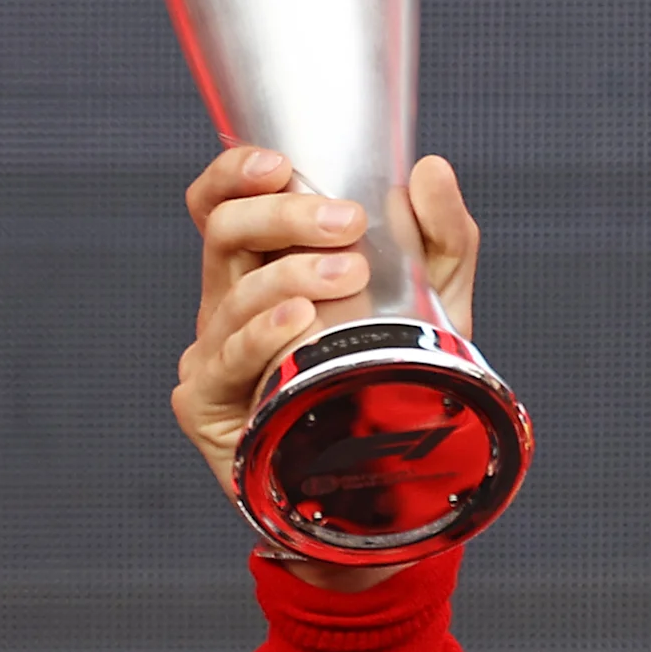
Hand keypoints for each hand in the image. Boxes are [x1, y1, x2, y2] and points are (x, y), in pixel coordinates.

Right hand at [174, 147, 480, 586]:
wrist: (392, 487)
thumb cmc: (397, 385)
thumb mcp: (437, 305)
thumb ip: (442, 238)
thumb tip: (430, 170)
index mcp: (265, 269)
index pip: (224, 205)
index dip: (235, 175)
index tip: (279, 164)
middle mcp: (228, 305)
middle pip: (224, 234)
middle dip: (281, 217)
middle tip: (347, 223)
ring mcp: (213, 356)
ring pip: (229, 295)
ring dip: (288, 276)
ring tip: (345, 274)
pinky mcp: (208, 408)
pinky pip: (226, 361)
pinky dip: (262, 335)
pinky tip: (297, 322)